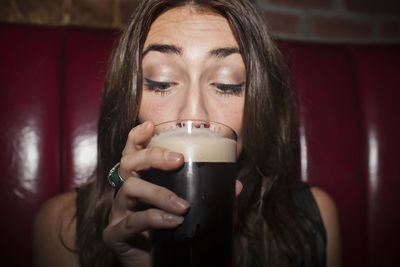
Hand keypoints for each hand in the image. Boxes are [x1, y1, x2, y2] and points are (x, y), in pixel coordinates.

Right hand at [102, 121, 242, 266]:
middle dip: (152, 156)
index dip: (138, 136)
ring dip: (158, 193)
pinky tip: (173, 222)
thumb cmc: (170, 231)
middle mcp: (125, 191)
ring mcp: (118, 212)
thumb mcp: (189, 209)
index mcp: (140, 179)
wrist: (155, 265)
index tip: (152, 126)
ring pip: (130, 189)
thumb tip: (235, 185)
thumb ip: (208, 195)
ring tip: (183, 206)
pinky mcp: (115, 234)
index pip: (133, 152)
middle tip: (178, 161)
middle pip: (128, 163)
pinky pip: (132, 222)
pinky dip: (154, 219)